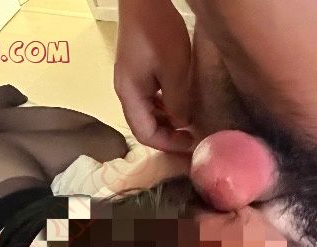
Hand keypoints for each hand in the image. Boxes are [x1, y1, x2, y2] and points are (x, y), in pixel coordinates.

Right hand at [115, 0, 192, 151]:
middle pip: (143, 125)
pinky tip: (180, 103)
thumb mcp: (175, 70)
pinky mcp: (137, 71)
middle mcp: (125, 91)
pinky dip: (164, 106)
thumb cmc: (158, 32)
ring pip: (147, 112)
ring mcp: (130, 80)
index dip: (167, 144)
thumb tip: (183, 124)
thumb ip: (178, 102)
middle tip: (191, 138)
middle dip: (167, 136)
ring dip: (166, 121)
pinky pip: (149, 98)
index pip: (144, 133)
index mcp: (129, 94)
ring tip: (188, 124)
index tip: (190, 144)